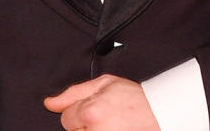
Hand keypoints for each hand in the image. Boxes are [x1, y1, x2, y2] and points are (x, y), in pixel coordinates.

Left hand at [44, 75, 160, 130]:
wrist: (160, 113)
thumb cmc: (134, 98)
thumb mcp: (103, 84)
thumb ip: (72, 93)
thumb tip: (50, 103)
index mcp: (91, 113)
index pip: (66, 118)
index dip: (78, 111)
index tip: (93, 108)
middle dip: (84, 124)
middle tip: (105, 116)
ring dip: (92, 130)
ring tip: (110, 124)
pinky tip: (113, 128)